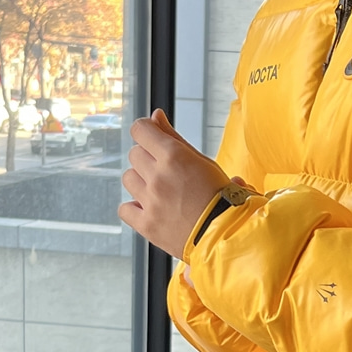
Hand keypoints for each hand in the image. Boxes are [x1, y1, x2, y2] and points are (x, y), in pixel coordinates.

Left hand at [120, 108, 215, 252]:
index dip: (145, 131)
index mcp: (173, 156)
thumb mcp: (201, 160)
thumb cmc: (220, 197)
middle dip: (147, 159)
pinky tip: (149, 209)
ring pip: (128, 178)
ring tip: (160, 192)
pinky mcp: (146, 224)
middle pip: (134, 154)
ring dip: (140, 182)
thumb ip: (173, 137)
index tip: (151, 138)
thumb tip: (155, 115)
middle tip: (166, 172)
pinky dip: (133, 208)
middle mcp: (158, 176)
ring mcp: (150, 201)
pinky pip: (124, 209)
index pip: (140, 130)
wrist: (226, 235)